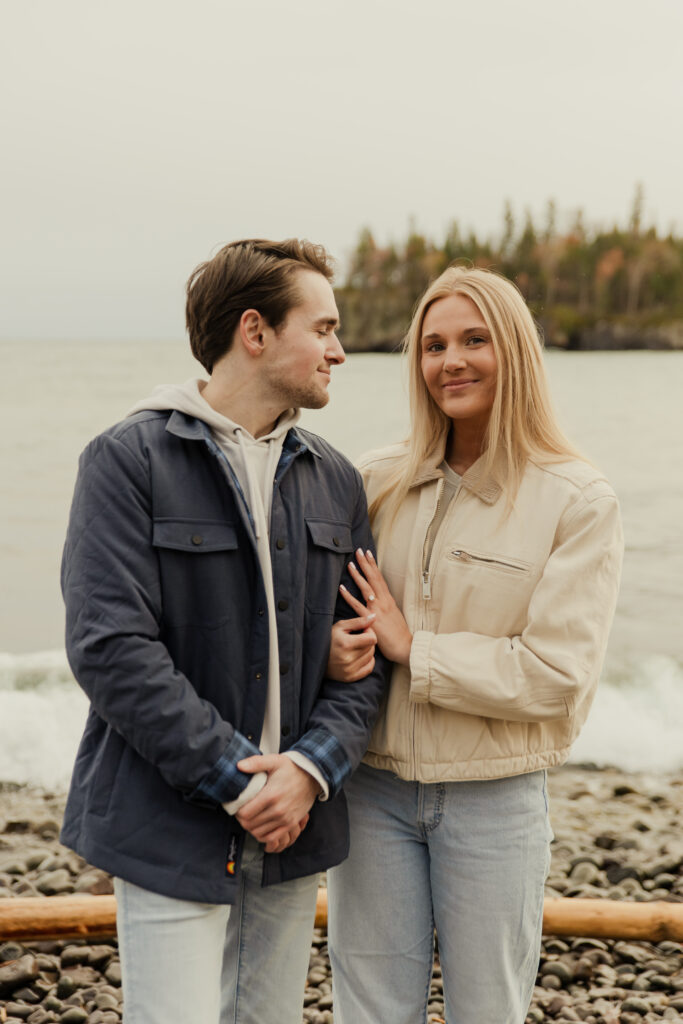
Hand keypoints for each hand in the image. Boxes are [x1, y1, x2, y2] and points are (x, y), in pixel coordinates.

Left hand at [235, 754, 320, 853]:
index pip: (245, 813)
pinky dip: (263, 836)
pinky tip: (259, 827)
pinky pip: (271, 838)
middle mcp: (278, 810)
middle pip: (250, 824)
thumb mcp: (274, 761)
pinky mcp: (291, 824)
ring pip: (258, 833)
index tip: (237, 806)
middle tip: (241, 812)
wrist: (313, 777)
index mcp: (271, 795)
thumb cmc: (292, 769)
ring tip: (250, 818)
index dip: (237, 811)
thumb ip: (255, 763)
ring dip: (251, 827)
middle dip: (242, 819)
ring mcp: (285, 819)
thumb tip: (239, 766)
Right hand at [327, 614, 376, 681]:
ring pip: (371, 657)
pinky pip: (369, 669)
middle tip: (358, 638)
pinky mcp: (349, 678)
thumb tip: (374, 616)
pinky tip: (359, 656)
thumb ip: (358, 621)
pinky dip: (368, 661)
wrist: (313, 657)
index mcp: (345, 644)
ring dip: (367, 650)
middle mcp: (347, 659)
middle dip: (367, 641)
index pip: (372, 638)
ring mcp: (349, 670)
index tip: (362, 631)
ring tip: (356, 647)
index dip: (369, 632)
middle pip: (371, 648)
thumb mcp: (340, 626)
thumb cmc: (328, 638)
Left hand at [340, 549, 412, 665]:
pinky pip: (357, 606)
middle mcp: (384, 601)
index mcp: (389, 599)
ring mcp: (377, 609)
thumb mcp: (394, 615)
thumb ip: (385, 606)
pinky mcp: (371, 620)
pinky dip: (349, 596)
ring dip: (357, 575)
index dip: (373, 565)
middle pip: (374, 578)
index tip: (368, 554)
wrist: (405, 647)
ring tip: (350, 564)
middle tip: (358, 551)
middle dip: (366, 564)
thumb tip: (378, 598)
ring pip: (366, 588)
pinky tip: (341, 588)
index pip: (380, 578)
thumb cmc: (399, 633)